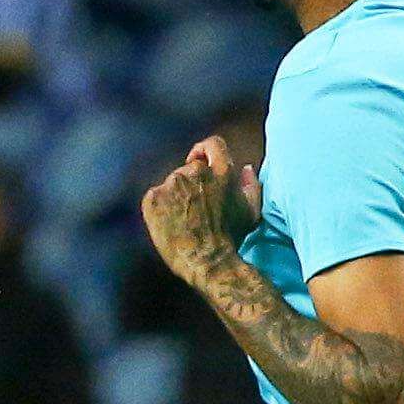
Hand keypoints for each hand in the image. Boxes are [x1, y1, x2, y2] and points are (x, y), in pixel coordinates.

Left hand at [142, 134, 259, 285]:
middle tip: (195, 207)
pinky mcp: (152, 198)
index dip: (205, 151)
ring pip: (172, 183)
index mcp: (221, 170)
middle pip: (189, 167)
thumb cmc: (231, 237)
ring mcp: (171, 184)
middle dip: (191, 182)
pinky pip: (155, 197)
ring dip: (176, 195)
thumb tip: (246, 168)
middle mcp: (194, 172)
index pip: (212, 144)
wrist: (205, 259)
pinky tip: (170, 223)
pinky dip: (160, 207)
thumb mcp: (251, 210)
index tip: (200, 160)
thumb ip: (251, 185)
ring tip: (184, 219)